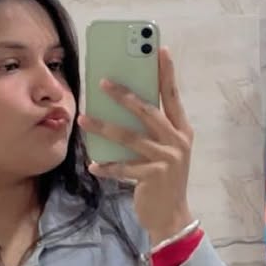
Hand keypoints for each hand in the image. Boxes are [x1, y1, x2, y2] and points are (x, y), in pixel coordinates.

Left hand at [80, 48, 194, 246]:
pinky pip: (124, 167)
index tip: (159, 49)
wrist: (172, 215)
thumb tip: (123, 103)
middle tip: (102, 81)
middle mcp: (177, 141)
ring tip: (83, 120)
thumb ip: (152, 128)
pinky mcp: (153, 177)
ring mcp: (167, 159)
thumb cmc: (163, 178)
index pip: (172, 95)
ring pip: (130, 137)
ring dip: (104, 127)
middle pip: (148, 111)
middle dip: (124, 95)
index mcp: (182, 129)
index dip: (167, 72)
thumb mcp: (164, 150)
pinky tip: (92, 164)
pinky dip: (106, 166)